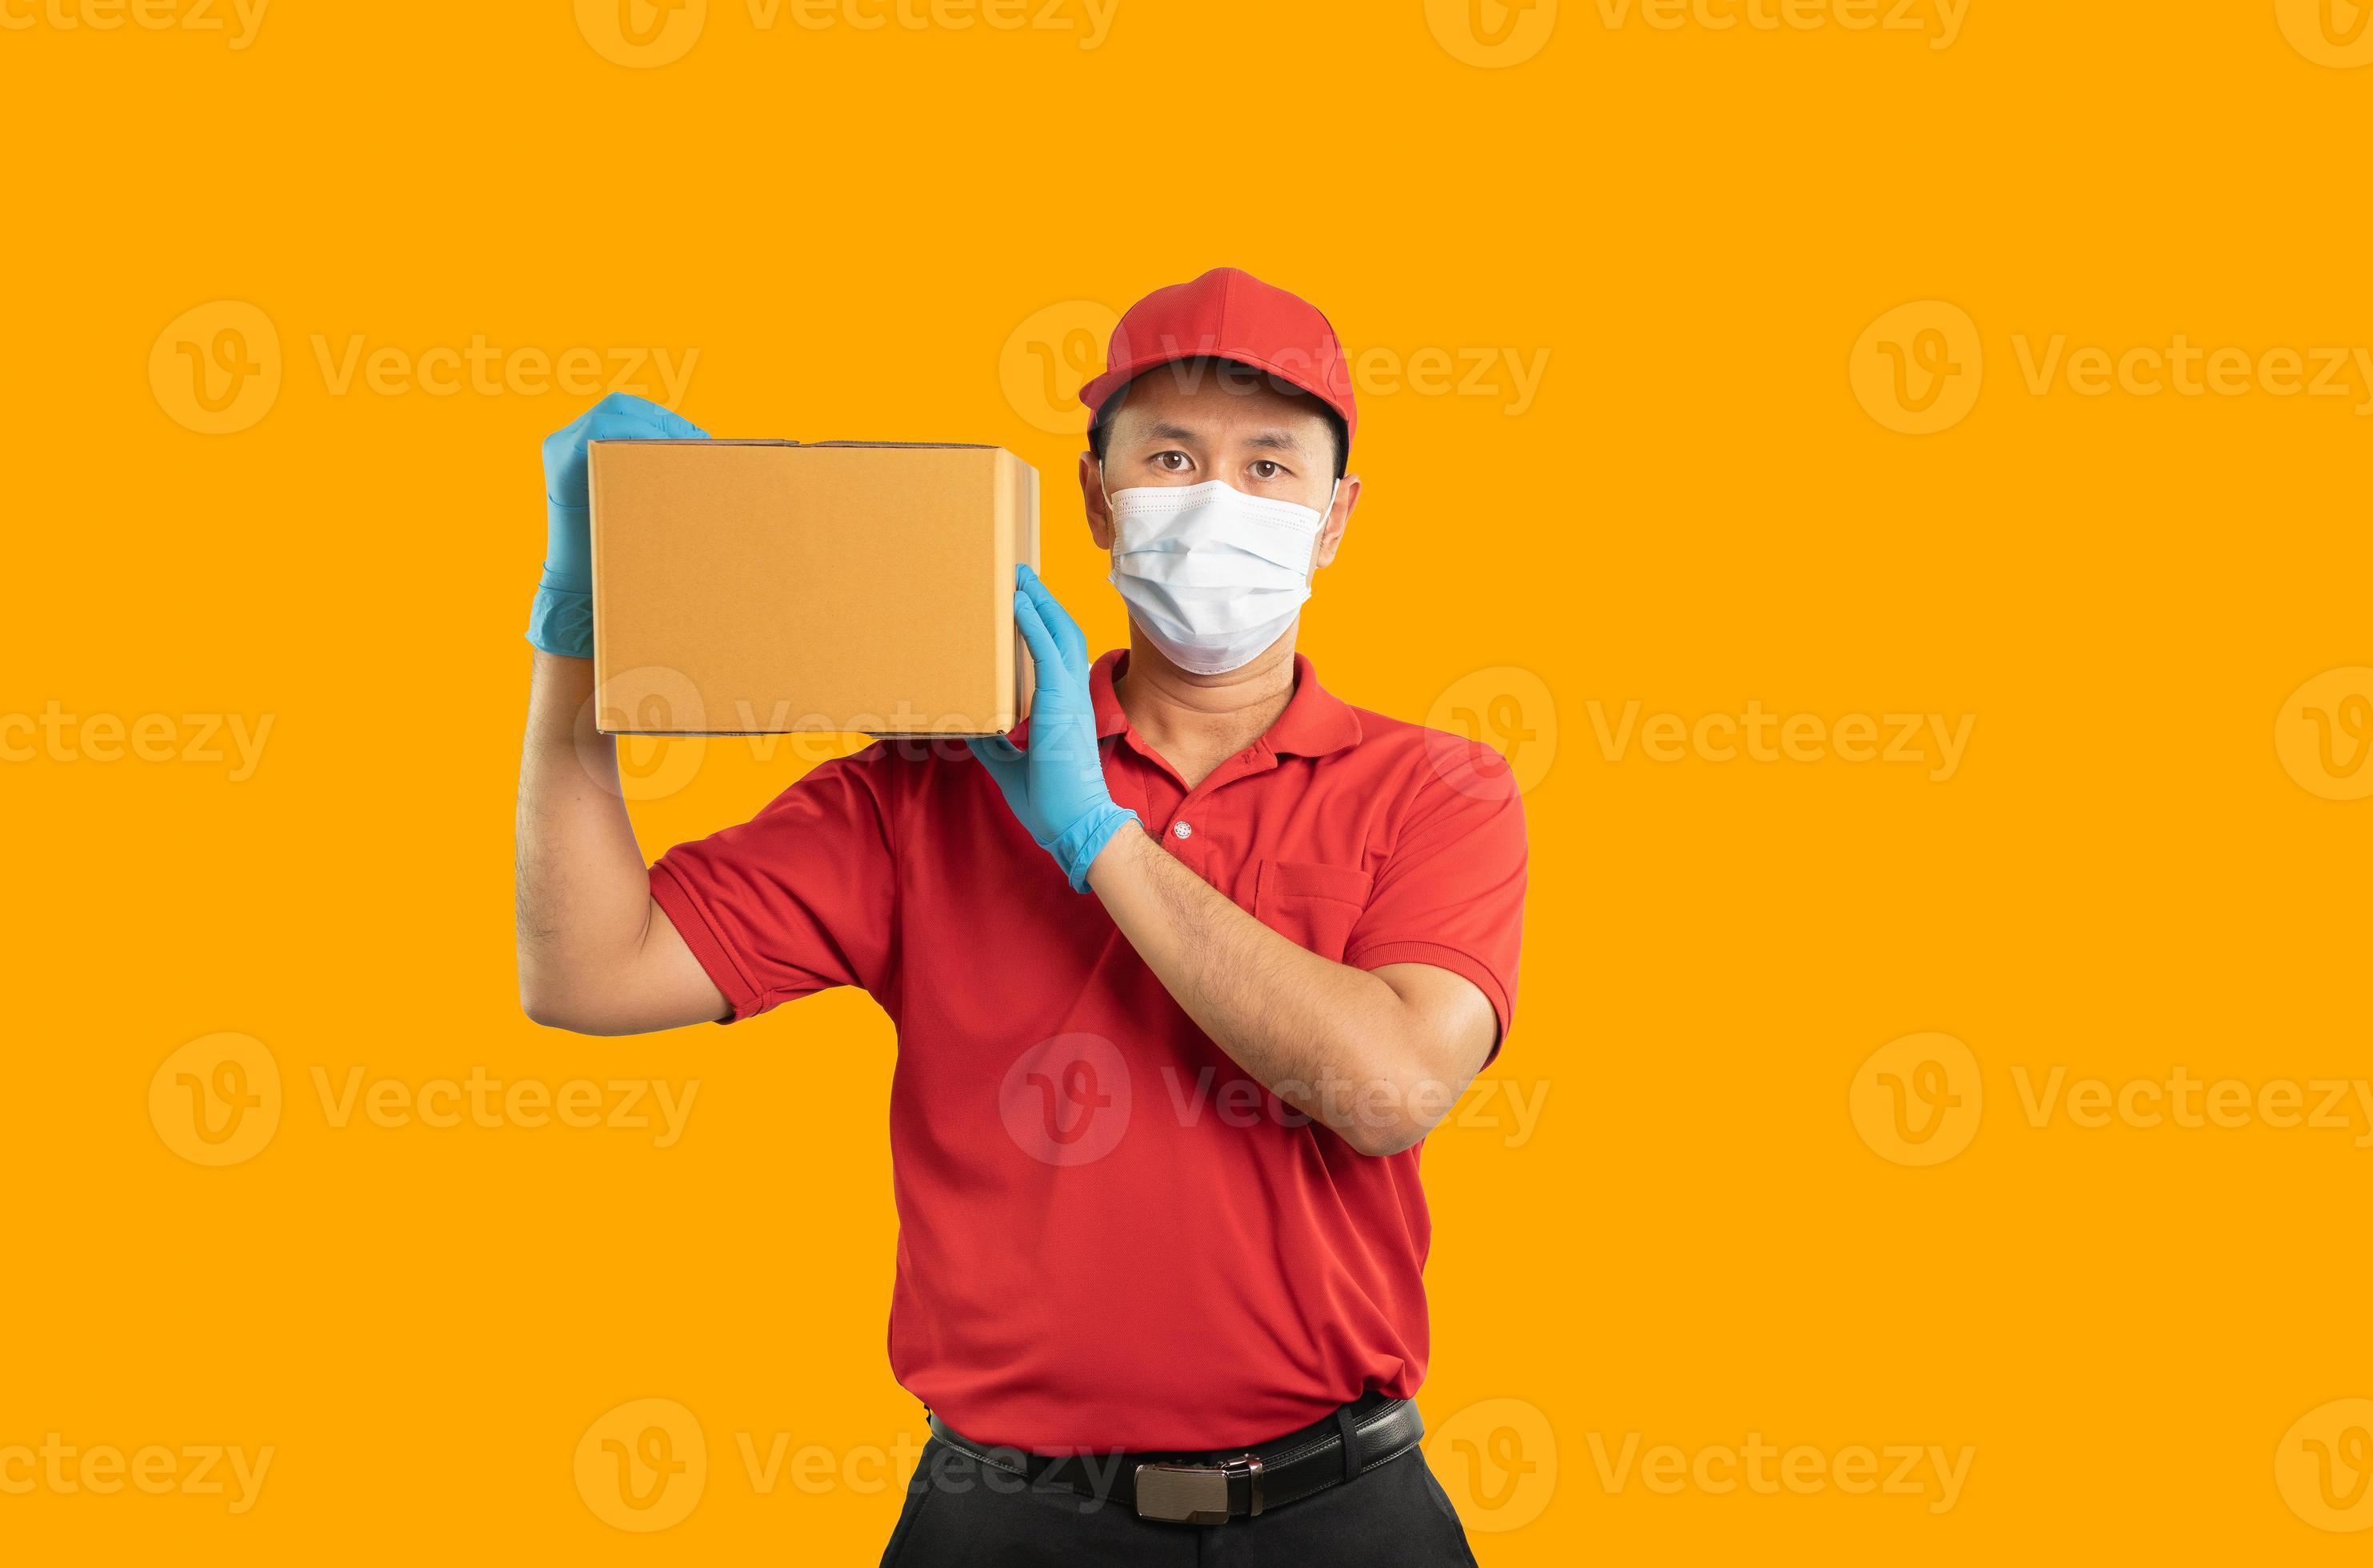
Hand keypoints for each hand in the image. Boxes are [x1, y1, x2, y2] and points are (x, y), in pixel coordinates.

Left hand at [528, 392, 706, 658]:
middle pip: (619, 406)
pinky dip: (647, 430)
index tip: (683, 443)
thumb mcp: (619, 522)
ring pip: (621, 411)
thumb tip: (685, 460)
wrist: (570, 577)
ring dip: (657, 421)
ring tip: (689, 441)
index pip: (610, 420)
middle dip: (661, 418)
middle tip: (695, 438)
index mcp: (563, 457)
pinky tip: (672, 449)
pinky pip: (618, 425)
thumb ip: (640, 485)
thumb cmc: (597, 558)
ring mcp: (567, 443)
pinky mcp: (580, 449)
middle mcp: (560, 443)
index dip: (650, 425)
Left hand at [968, 565, 1139, 891]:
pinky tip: (1018, 604)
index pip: (1060, 655)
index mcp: (1066, 710)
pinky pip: (1047, 653)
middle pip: (1063, 634)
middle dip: (1044, 602)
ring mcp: (1071, 697)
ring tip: (1019, 578)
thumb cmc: (1053, 802)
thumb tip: (971, 730)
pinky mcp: (1061, 703)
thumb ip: (995, 746)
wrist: (1074, 823)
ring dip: (1039, 603)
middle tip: (1022, 576)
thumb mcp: (1011, 767)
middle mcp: (1073, 696)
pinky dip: (1033, 625)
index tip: (1029, 603)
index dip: (1046, 625)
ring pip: (1060, 634)